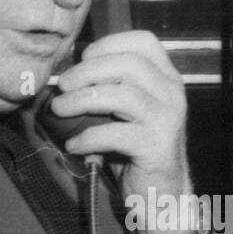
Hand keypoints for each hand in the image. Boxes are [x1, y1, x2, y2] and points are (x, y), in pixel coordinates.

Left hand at [50, 32, 193, 233]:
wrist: (162, 191)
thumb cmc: (137, 147)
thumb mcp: (127, 111)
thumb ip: (109, 88)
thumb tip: (66, 75)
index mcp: (167, 78)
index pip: (144, 42)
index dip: (109, 44)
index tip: (83, 58)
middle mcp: (172, 93)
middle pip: (129, 64)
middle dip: (88, 71)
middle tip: (63, 86)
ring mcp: (168, 120)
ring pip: (122, 95)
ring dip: (82, 100)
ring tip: (60, 110)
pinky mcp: (157, 147)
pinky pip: (115, 134)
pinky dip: (87, 137)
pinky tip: (74, 144)